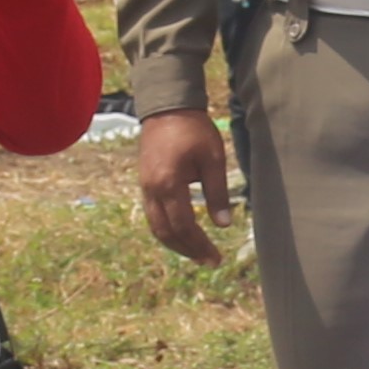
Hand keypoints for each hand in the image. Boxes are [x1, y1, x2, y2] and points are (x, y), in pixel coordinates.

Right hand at [131, 106, 231, 264]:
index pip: (183, 225)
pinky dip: (168, 230)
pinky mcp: (146, 183)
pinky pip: (154, 215)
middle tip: (210, 261)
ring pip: (156, 227)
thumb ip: (218, 192)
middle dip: (188, 250)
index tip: (216, 257)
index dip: (199, 244)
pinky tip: (183, 234)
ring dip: (176, 244)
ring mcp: (146, 187)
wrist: (167, 107)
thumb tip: (223, 225)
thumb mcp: (213, 159)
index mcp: (169, 184)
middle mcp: (152, 190)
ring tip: (197, 253)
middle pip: (166, 232)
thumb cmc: (194, 130)